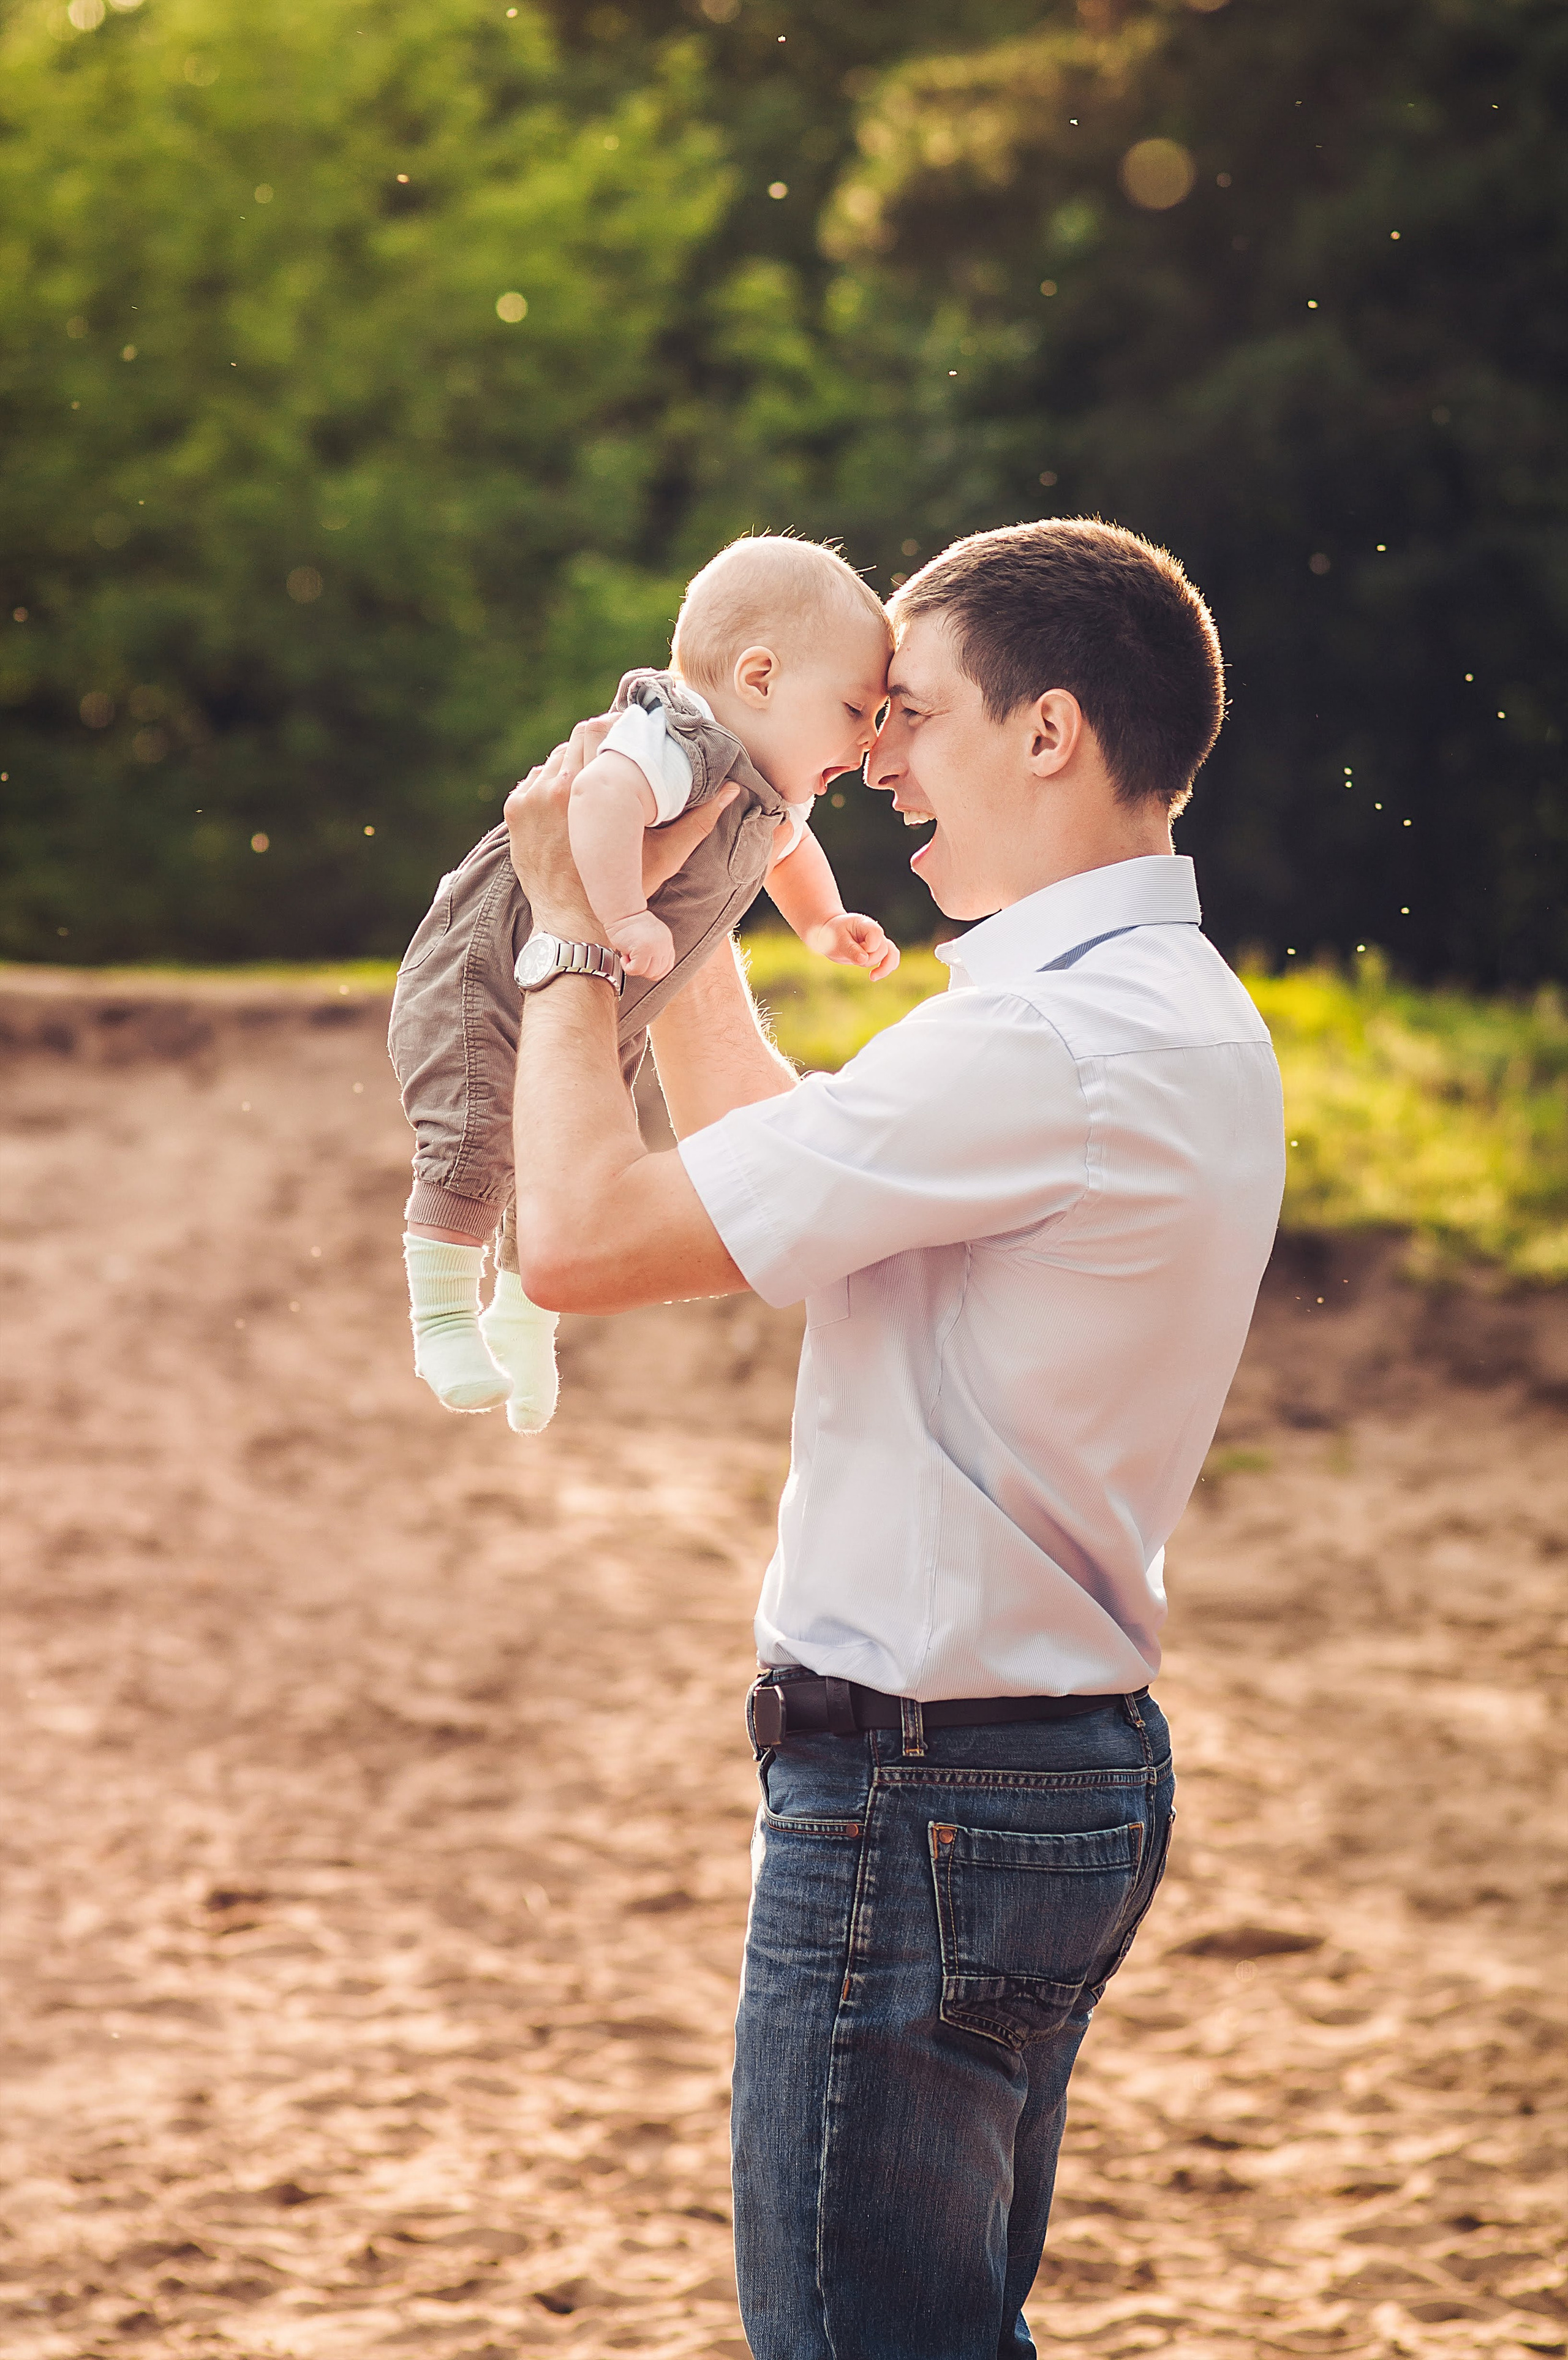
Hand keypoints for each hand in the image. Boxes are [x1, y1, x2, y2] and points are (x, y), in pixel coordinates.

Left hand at [505, 723, 739, 924]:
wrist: (574, 925)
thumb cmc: (623, 891)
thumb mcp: (665, 854)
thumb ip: (698, 820)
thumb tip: (732, 788)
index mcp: (589, 789)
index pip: (599, 728)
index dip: (616, 731)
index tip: (630, 742)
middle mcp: (555, 787)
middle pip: (574, 738)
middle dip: (595, 745)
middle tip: (613, 762)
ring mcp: (530, 800)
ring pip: (553, 760)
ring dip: (571, 765)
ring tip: (591, 786)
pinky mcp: (515, 814)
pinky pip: (533, 782)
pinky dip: (548, 786)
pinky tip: (567, 806)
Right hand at [607, 908, 676, 982]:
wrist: (622, 912)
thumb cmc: (630, 923)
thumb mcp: (649, 936)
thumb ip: (654, 950)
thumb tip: (649, 968)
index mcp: (666, 940)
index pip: (667, 966)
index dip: (654, 971)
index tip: (644, 968)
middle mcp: (663, 944)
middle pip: (657, 972)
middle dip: (643, 969)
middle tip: (633, 960)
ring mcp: (655, 947)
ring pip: (648, 973)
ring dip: (635, 968)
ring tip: (628, 956)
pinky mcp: (643, 950)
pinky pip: (636, 970)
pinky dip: (627, 967)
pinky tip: (624, 956)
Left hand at [804, 911, 900, 982]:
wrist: (832, 935)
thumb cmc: (833, 935)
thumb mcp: (837, 940)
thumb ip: (850, 949)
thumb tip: (863, 960)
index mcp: (865, 924)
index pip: (876, 933)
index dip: (869, 946)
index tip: (857, 951)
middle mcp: (875, 932)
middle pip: (882, 948)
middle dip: (870, 959)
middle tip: (853, 958)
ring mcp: (879, 941)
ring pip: (892, 954)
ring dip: (884, 968)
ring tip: (872, 977)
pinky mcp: (878, 951)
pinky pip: (891, 959)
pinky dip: (887, 968)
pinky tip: (875, 976)